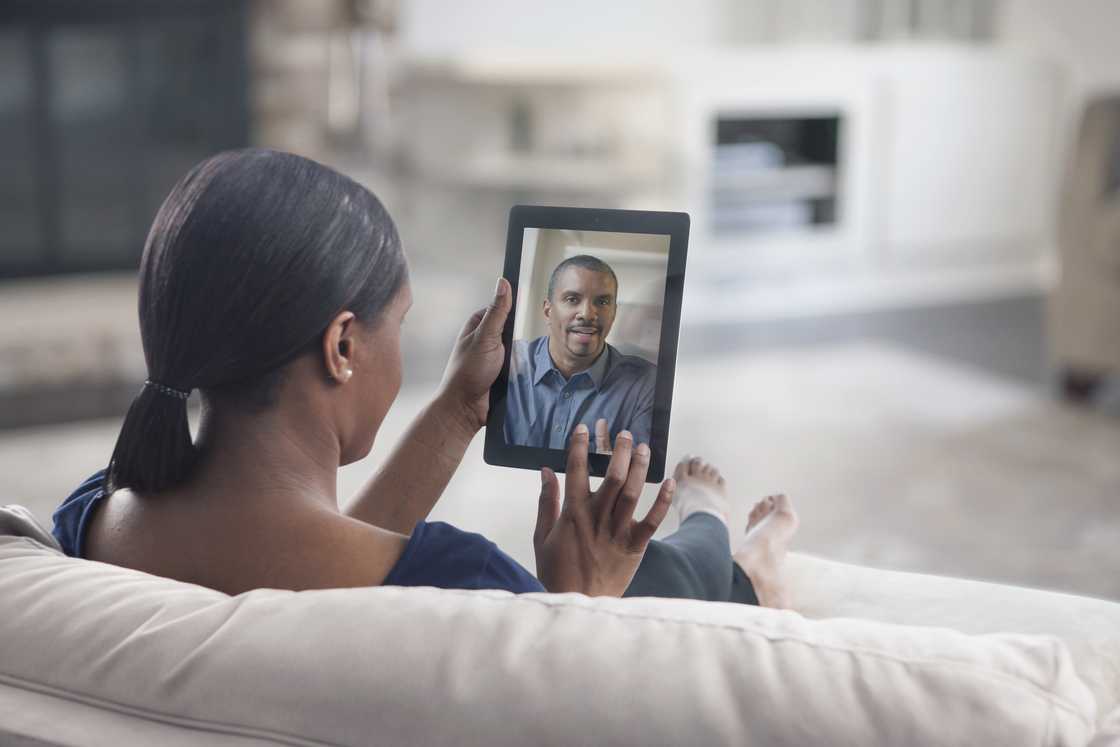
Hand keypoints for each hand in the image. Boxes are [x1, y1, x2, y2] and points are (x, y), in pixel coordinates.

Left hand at [438, 278, 510, 431]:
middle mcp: (484, 339)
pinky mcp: (500, 372)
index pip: (500, 308)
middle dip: (516, 337)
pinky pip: (516, 366)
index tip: (522, 311)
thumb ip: (497, 312)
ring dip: (519, 355)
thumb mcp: (486, 338)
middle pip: (511, 329)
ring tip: (515, 362)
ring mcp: (492, 356)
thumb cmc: (468, 373)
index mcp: (477, 326)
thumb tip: (503, 283)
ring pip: (516, 348)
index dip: (511, 311)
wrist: (466, 408)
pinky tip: (519, 373)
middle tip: (515, 345)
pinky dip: (519, 369)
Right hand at [533, 424, 674, 595]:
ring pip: (633, 493)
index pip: (577, 471)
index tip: (584, 429)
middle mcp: (597, 519)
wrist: (577, 603)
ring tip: (644, 448)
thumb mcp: (542, 536)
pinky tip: (669, 482)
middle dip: (619, 451)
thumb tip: (546, 471)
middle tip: (625, 434)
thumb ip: (546, 502)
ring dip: (639, 467)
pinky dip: (663, 501)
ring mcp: (617, 532)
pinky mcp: (634, 547)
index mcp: (573, 513)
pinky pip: (652, 521)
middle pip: (612, 476)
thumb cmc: (556, 571)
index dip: (580, 447)